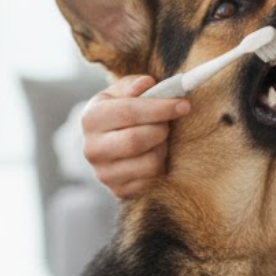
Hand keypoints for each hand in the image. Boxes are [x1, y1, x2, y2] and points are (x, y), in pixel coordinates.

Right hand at [81, 75, 190, 198]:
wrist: (108, 144)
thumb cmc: (120, 113)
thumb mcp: (121, 94)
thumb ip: (134, 85)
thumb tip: (147, 84)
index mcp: (91, 118)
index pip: (129, 112)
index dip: (160, 108)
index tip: (184, 105)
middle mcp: (92, 148)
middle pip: (136, 140)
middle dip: (160, 130)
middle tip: (168, 124)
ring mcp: (104, 173)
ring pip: (149, 163)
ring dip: (162, 149)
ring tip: (158, 140)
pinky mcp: (119, 191)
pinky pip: (152, 181)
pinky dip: (160, 166)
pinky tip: (153, 155)